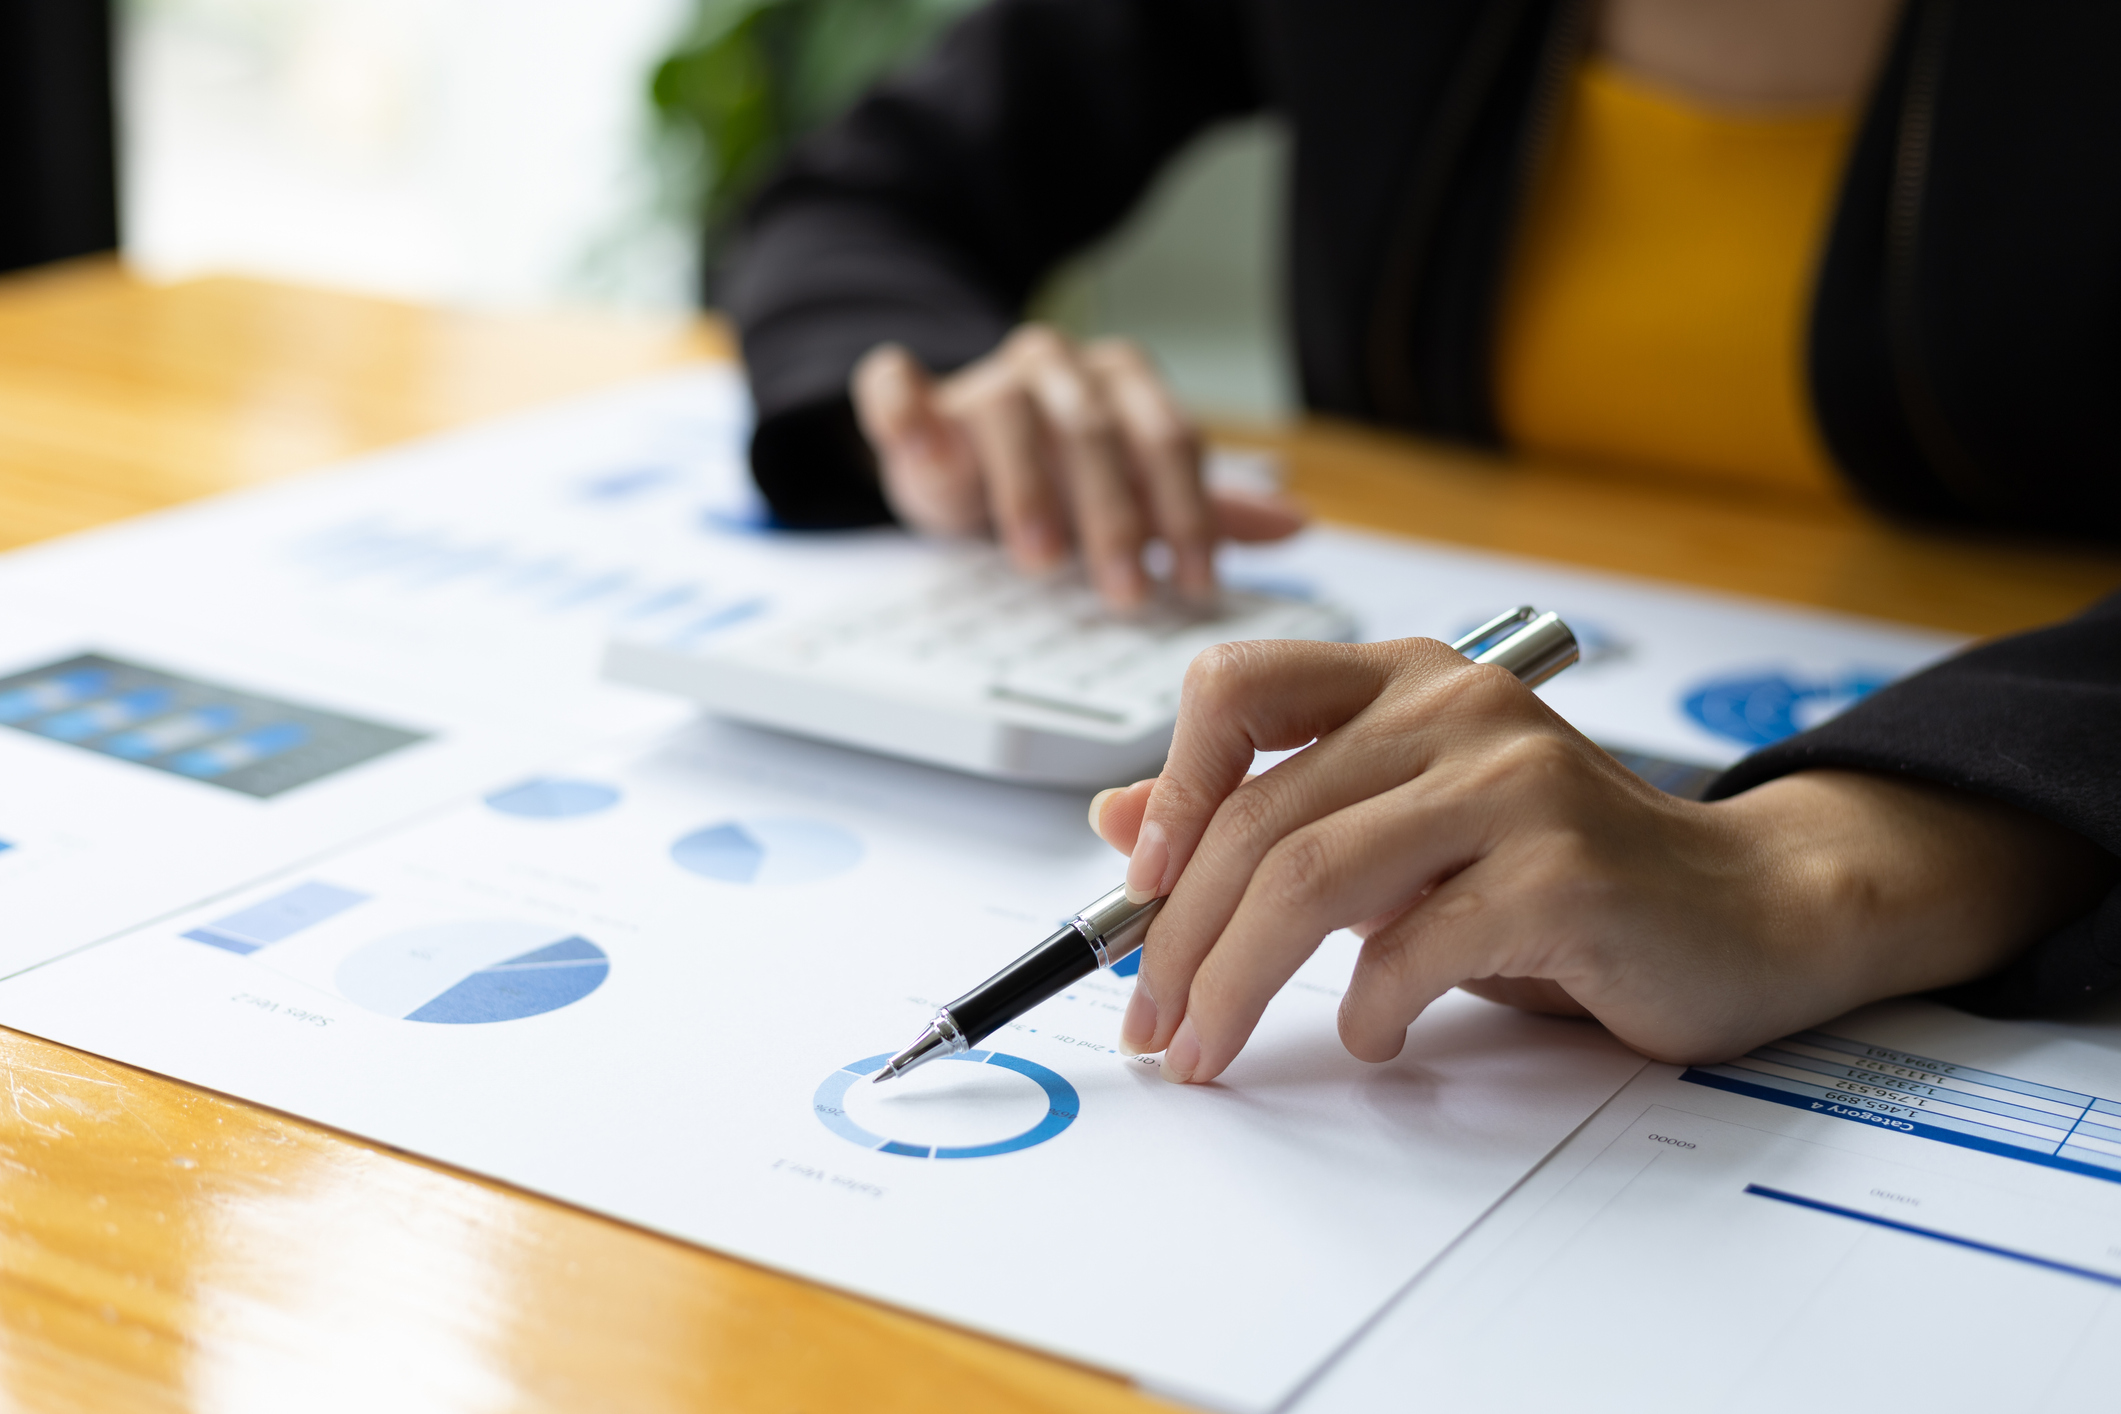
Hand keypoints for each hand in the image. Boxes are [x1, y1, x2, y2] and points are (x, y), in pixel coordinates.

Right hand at [852, 327, 1303, 607]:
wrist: (958, 444)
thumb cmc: (1058, 473)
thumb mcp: (1135, 491)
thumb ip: (1205, 506)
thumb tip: (1298, 525)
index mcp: (1125, 384)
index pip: (1171, 441)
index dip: (1187, 515)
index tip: (1195, 585)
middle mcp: (1061, 368)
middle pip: (1096, 432)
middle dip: (1116, 517)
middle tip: (1126, 592)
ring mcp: (984, 378)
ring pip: (1009, 413)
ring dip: (1027, 487)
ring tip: (1041, 561)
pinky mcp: (914, 398)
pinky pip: (898, 389)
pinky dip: (905, 414)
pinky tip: (920, 450)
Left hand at [1087, 638, 2116, 1082]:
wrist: (1746, 911)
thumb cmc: (1558, 877)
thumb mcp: (1398, 833)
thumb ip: (1273, 813)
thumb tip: (1119, 822)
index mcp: (1406, 679)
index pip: (1239, 683)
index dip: (1169, 779)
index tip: (1139, 885)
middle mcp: (1457, 706)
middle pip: (1260, 815)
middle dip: (1180, 937)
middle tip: (1150, 1024)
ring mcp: (1515, 779)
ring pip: (1312, 876)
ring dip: (1237, 982)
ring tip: (1210, 1048)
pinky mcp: (1564, 867)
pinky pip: (1413, 946)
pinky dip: (1371, 1009)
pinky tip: (1377, 1037)